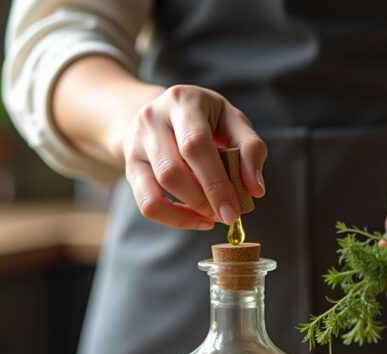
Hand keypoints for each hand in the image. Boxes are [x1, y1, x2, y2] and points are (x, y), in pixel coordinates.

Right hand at [122, 85, 266, 229]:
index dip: (216, 182)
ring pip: (157, 188)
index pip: (195, 145)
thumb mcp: (232, 120)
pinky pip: (147, 203)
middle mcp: (151, 119)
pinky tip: (195, 219)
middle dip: (204, 200)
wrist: (162, 113)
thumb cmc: (206, 119)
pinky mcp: (131, 167)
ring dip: (190, 210)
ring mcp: (136, 144)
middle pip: (173, 171)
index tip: (235, 210)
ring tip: (213, 215)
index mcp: (183, 101)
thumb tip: (255, 188)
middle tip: (228, 216)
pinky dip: (173, 219)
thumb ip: (250, 148)